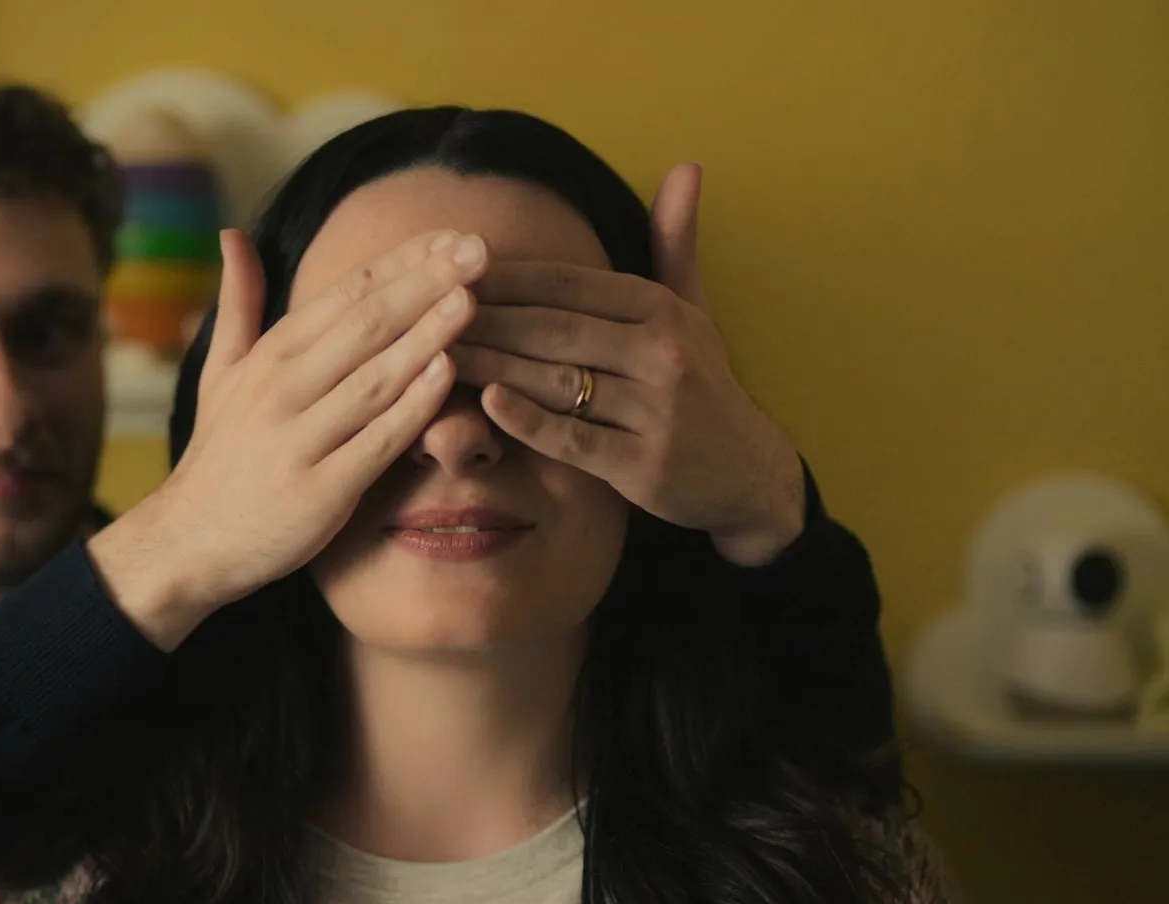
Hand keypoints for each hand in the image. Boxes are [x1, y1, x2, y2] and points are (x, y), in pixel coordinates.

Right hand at [90, 227, 488, 648]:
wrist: (189, 542)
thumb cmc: (220, 453)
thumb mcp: (220, 371)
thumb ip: (239, 303)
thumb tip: (234, 234)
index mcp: (270, 356)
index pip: (345, 293)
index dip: (402, 260)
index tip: (452, 234)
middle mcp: (283, 389)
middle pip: (365, 324)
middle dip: (425, 282)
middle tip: (480, 249)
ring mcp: (300, 439)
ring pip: (373, 377)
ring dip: (425, 335)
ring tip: (471, 298)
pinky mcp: (320, 491)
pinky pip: (375, 441)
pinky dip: (411, 407)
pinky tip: (447, 375)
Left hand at [451, 163, 804, 565]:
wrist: (749, 472)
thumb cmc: (704, 383)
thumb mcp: (695, 309)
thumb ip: (676, 241)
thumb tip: (686, 166)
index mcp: (660, 308)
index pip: (567, 282)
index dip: (503, 275)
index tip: (445, 268)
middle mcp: (661, 351)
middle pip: (553, 327)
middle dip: (483, 318)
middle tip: (420, 310)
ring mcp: (655, 410)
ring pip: (556, 379)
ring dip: (491, 364)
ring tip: (430, 354)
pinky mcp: (644, 464)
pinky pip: (575, 438)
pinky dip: (530, 420)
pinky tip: (487, 403)